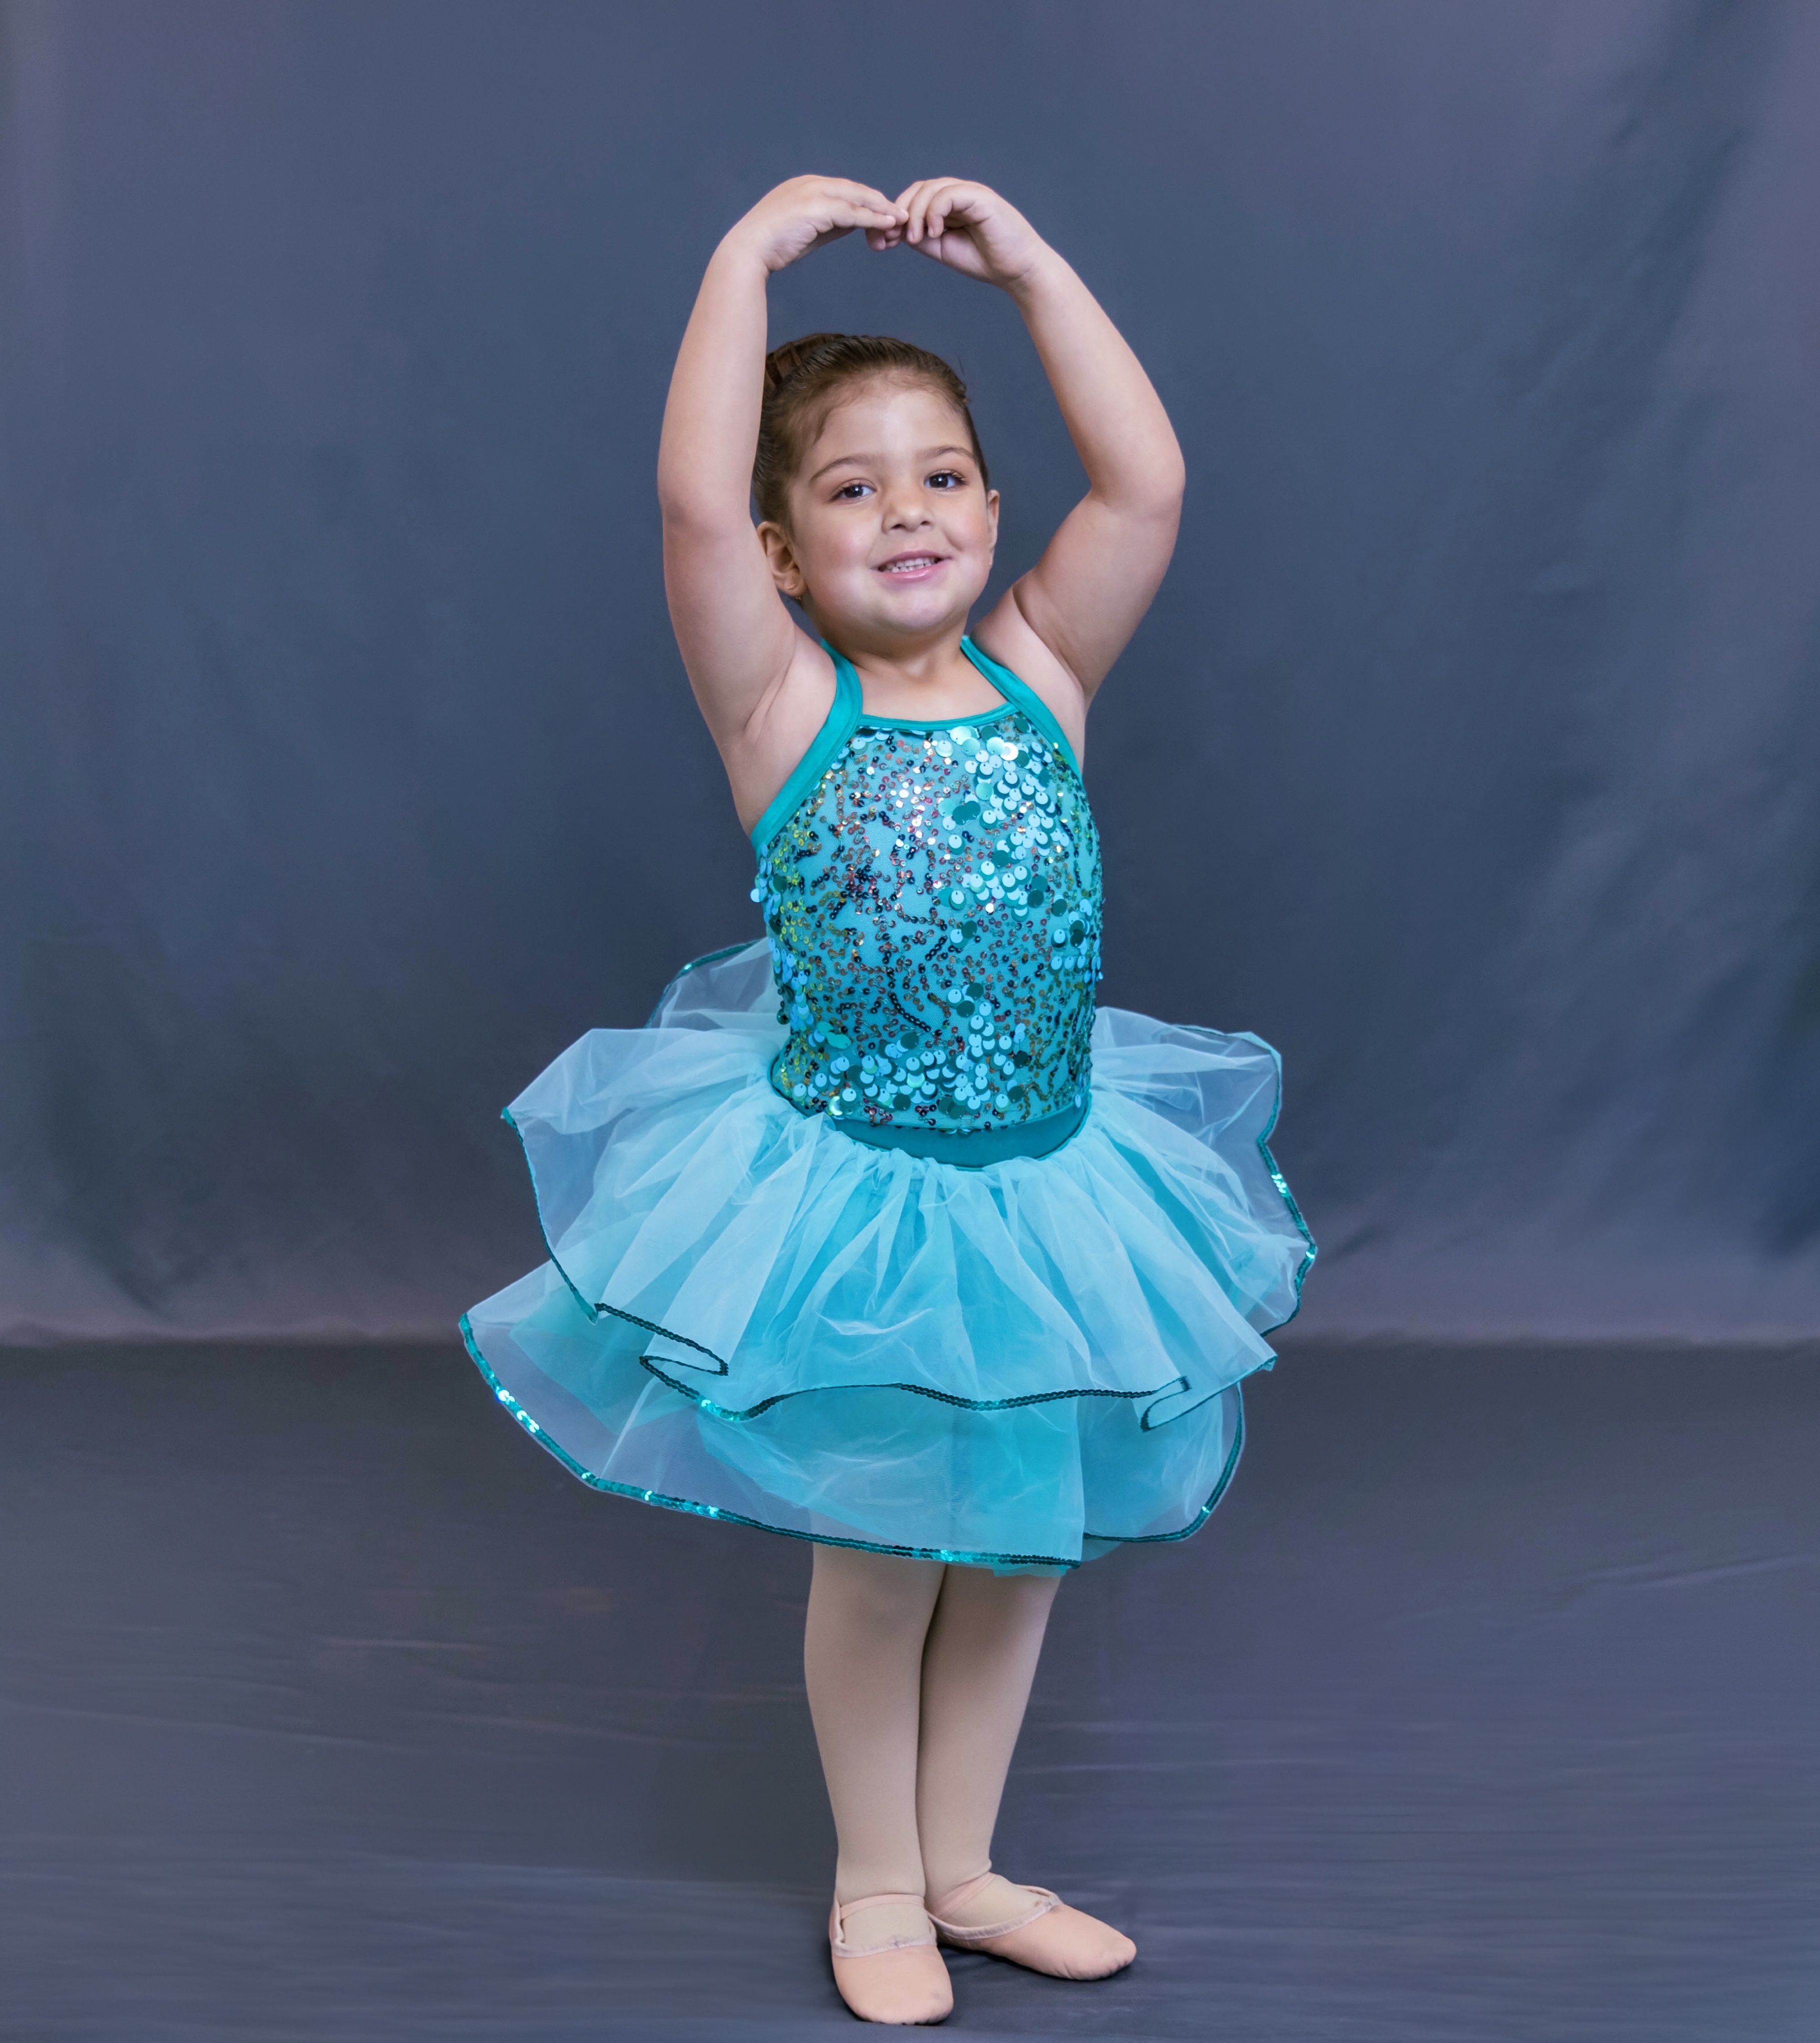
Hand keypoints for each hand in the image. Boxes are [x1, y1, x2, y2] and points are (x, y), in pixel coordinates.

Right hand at [723, 175, 905, 275]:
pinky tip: (887, 225)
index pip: (843, 190)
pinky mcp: (815, 207)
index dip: (865, 201)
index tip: (884, 212)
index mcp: (805, 186)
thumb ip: (830, 224)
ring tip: (900, 220)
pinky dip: (872, 218)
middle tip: (900, 213)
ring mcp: (812, 192)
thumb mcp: (807, 232)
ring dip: (880, 209)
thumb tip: (854, 225)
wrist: (749, 252)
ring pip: (856, 198)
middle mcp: (810, 184)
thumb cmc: (774, 247)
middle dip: (879, 201)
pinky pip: (851, 212)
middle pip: (854, 189)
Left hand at [867, 179, 1050, 290]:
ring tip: (916, 240)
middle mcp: (957, 193)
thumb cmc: (986, 260)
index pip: (914, 199)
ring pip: (930, 189)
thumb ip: (921, 237)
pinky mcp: (980, 197)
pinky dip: (935, 212)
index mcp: (948, 204)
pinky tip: (934, 233)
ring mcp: (969, 192)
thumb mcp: (943, 249)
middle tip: (889, 238)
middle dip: (899, 213)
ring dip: (916, 215)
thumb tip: (896, 230)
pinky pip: (949, 195)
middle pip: (918, 189)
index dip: (894, 216)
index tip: (880, 241)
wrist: (1018, 271)